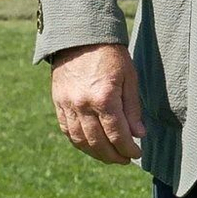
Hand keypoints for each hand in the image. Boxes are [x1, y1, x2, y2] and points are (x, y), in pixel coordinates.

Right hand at [50, 42, 145, 164]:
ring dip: (95, 153)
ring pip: (80, 140)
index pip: (117, 134)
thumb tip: (138, 134)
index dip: (128, 148)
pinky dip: (79, 142)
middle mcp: (82, 105)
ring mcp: (67, 105)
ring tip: (110, 157)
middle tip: (125, 160)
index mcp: (104, 97)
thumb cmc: (110, 55)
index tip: (136, 153)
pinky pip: (67, 130)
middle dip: (113, 156)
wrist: (80, 36)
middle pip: (97, 142)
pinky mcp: (58, 103)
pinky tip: (91, 146)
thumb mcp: (129, 77)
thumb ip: (133, 108)